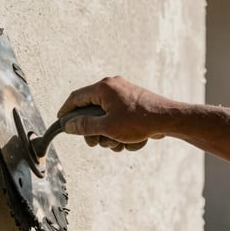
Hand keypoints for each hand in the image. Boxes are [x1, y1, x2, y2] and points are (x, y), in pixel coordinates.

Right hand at [57, 76, 175, 150]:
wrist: (169, 119)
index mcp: (103, 88)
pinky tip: (132, 141)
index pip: (76, 98)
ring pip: (106, 118)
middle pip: (91, 111)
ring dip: (110, 135)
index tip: (60, 123)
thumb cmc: (139, 121)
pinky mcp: (133, 103)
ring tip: (120, 143)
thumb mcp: (107, 127)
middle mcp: (112, 87)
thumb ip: (84, 126)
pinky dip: (122, 132)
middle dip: (93, 131)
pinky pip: (119, 118)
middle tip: (94, 143)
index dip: (65, 111)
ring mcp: (124, 94)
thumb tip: (68, 126)